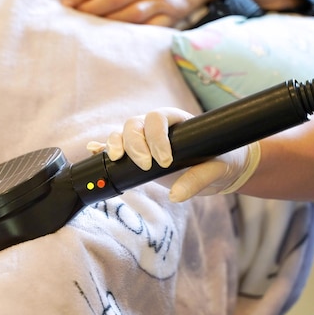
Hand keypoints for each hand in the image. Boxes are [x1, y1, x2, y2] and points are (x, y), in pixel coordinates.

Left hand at [61, 0, 217, 26]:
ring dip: (111, 23)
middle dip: (94, 7)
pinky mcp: (171, 20)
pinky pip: (152, 30)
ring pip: (134, 13)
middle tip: (75, 17)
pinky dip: (135, 37)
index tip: (66, 2)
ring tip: (90, 32)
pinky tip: (117, 44)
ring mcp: (162, 3)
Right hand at [88, 107, 261, 201]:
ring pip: (121, 133)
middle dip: (135, 144)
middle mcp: (154, 126)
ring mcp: (142, 139)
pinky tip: (94, 151)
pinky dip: (102, 149)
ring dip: (115, 144)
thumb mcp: (216, 170)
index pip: (157, 119)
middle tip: (145, 166)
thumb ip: (198, 180)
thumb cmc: (219, 162)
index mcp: (175, 120)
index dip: (157, 137)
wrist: (215, 169)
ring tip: (119, 159)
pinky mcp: (134, 155)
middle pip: (134, 125)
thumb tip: (176, 195)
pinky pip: (113, 148)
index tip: (165, 161)